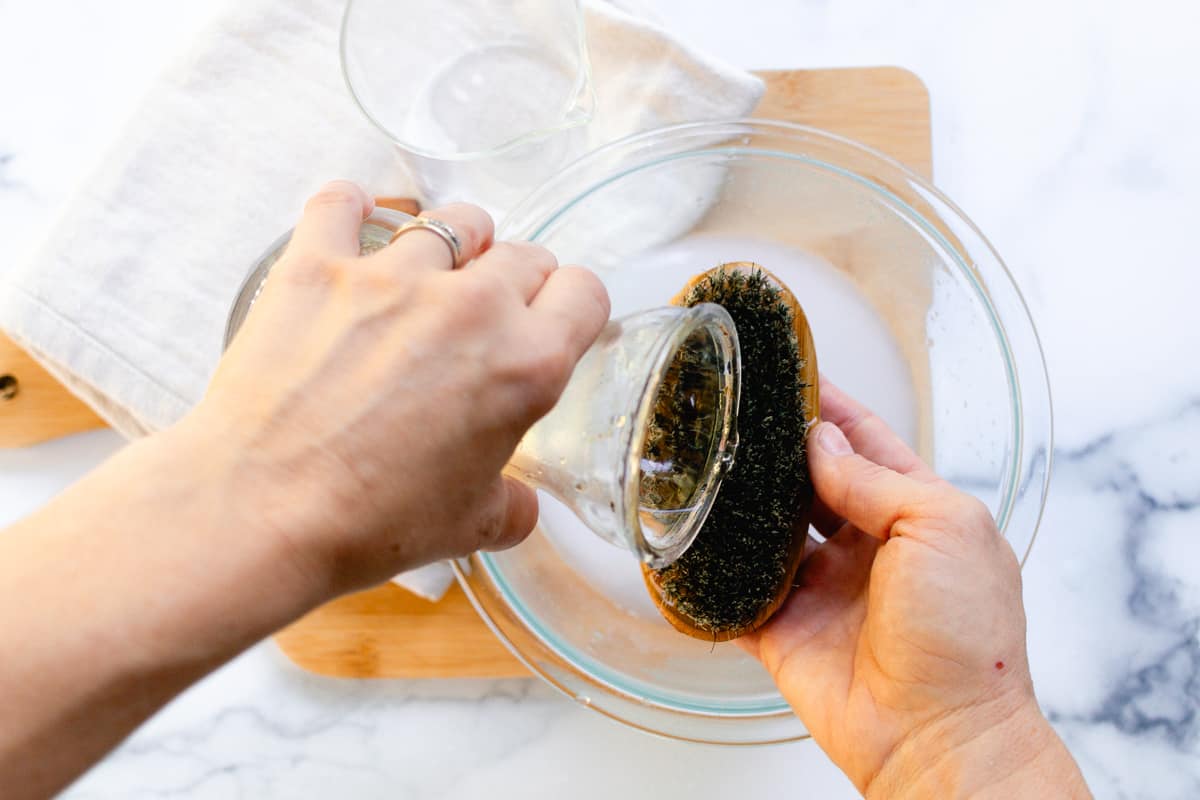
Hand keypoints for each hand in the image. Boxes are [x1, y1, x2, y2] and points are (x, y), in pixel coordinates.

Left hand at [184, 182, 609, 600]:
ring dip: (455, 246)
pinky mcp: (318, 264)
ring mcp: (393, 275)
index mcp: (525, 365)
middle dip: (518, 282)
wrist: (260, 513)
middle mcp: (471, 306)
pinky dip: (353, 208)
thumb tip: (521, 505)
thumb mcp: (469, 525)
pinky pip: (344, 202)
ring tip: (432, 275)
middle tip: (489, 318)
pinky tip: (354, 224)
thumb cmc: (370, 523)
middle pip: (525, 254)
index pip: (584, 292)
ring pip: (454, 220)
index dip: (573, 309)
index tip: (554, 322)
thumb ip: (514, 504)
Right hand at [742, 379, 1087, 797]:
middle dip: (777, 450)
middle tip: (734, 415)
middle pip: (811, 482)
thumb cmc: (967, 637)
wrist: (940, 735)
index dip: (831, 408)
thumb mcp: (941, 527)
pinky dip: (712, 573)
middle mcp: (867, 548)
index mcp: (916, 514)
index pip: (866, 443)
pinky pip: (738, 594)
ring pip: (771, 532)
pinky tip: (688, 542)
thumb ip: (876, 479)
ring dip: (743, 503)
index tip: (793, 373)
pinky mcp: (784, 631)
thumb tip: (820, 443)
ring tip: (705, 464)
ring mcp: (824, 590)